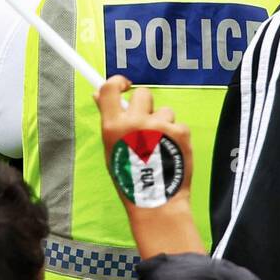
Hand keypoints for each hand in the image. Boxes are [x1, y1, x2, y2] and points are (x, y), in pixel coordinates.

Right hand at [95, 76, 202, 258]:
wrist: (155, 198)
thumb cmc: (128, 176)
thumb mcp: (110, 147)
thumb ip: (108, 120)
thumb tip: (99, 95)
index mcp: (113, 125)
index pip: (110, 88)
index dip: (118, 81)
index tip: (124, 85)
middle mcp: (135, 121)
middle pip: (143, 95)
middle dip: (146, 106)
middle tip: (147, 124)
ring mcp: (159, 126)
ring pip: (165, 111)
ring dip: (164, 123)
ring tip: (161, 145)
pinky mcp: (180, 132)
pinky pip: (179, 126)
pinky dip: (177, 136)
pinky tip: (172, 152)